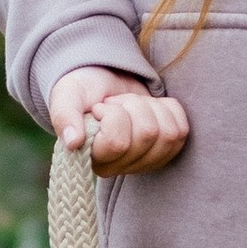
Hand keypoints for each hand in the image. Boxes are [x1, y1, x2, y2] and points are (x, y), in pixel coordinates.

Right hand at [49, 64, 191, 176]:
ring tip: (131, 105)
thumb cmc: (82, 90)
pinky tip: (149, 107)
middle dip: (133, 106)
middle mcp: (121, 167)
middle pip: (147, 135)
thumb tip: (72, 142)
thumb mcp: (66, 96)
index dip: (113, 116)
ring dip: (151, 107)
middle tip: (117, 103)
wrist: (103, 80)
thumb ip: (65, 117)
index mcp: (94, 159)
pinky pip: (182, 128)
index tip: (99, 108)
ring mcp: (147, 161)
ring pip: (168, 133)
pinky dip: (168, 109)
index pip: (119, 143)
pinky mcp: (167, 149)